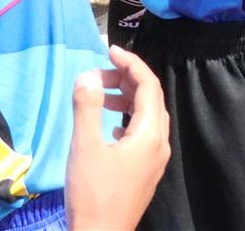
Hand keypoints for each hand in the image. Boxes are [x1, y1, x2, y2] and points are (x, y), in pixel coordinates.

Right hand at [65, 46, 169, 230]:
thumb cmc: (93, 193)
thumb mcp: (85, 147)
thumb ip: (88, 107)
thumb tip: (89, 75)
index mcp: (151, 133)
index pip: (149, 85)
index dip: (131, 63)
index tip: (109, 50)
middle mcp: (160, 143)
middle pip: (152, 98)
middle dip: (128, 79)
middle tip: (100, 73)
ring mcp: (155, 159)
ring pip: (148, 117)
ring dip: (127, 99)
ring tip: (100, 95)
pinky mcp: (145, 171)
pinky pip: (143, 134)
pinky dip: (127, 120)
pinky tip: (109, 126)